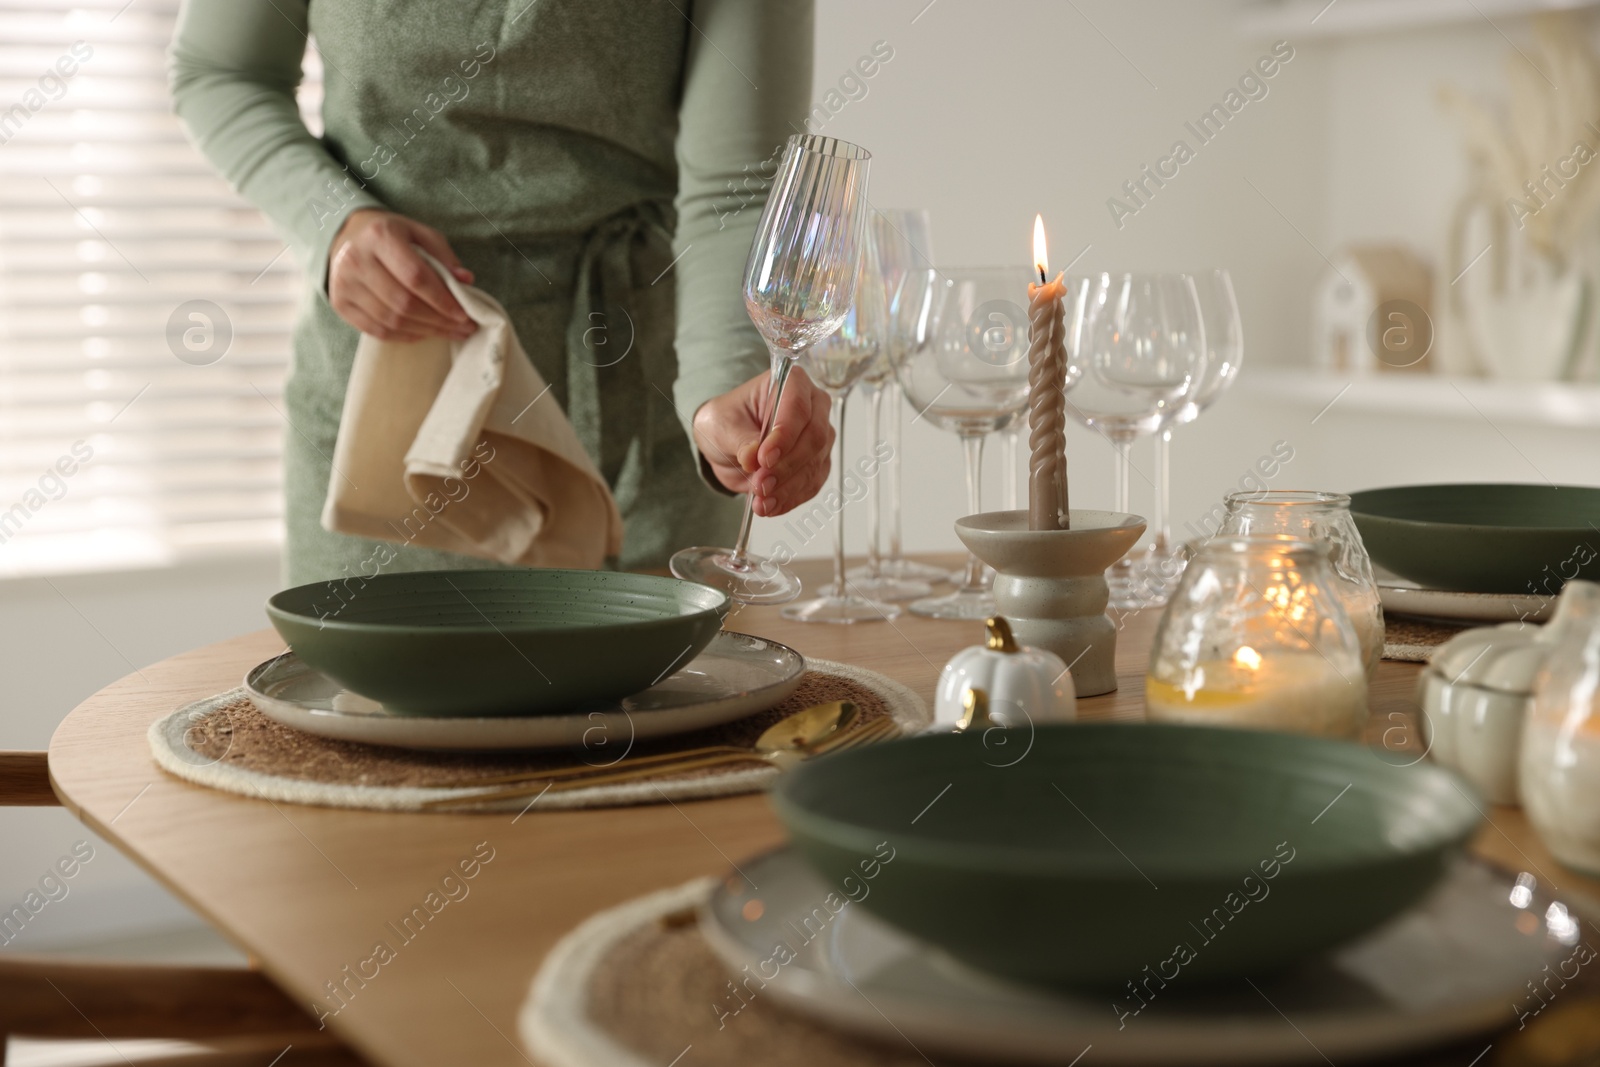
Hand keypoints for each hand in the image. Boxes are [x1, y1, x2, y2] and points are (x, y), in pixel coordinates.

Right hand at [328, 209, 477, 341]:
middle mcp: (356, 259)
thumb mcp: (420, 234)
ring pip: (392, 320)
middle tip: (463, 328)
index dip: (442, 299)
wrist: (349, 236)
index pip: (415, 276)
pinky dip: (405, 336)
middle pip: (403, 303)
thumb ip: (444, 256)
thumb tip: (465, 281)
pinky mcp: (340, 304)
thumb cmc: (393, 236)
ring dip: (426, 331)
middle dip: (438, 320)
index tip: (464, 314)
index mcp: (380, 236)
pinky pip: (377, 331)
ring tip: (448, 332)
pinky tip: (424, 333)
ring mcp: (344, 284)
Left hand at [693, 367, 833, 516]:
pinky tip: (771, 506)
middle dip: (786, 466)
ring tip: (761, 502)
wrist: (726, 442)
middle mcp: (813, 407)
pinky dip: (791, 498)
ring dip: (788, 488)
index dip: (785, 435)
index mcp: (791, 383)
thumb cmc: (725, 421)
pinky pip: (812, 484)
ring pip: (815, 465)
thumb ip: (740, 439)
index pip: (798, 407)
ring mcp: (819, 436)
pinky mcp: (817, 464)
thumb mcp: (721, 425)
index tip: (763, 458)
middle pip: (814, 438)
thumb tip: (753, 457)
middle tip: (759, 484)